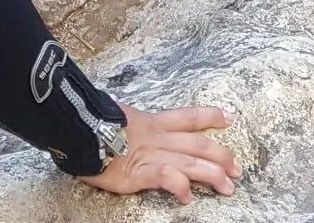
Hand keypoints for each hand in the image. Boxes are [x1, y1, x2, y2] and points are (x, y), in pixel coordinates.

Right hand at [78, 104, 240, 201]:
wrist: (76, 129)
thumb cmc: (91, 124)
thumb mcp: (117, 116)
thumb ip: (131, 122)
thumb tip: (130, 121)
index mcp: (152, 121)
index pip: (188, 116)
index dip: (210, 116)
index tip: (229, 118)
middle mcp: (156, 136)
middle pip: (197, 143)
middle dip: (221, 155)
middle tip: (238, 169)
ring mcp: (149, 154)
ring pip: (190, 161)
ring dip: (212, 174)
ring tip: (228, 186)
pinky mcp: (138, 172)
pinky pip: (166, 177)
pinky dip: (180, 186)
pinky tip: (187, 196)